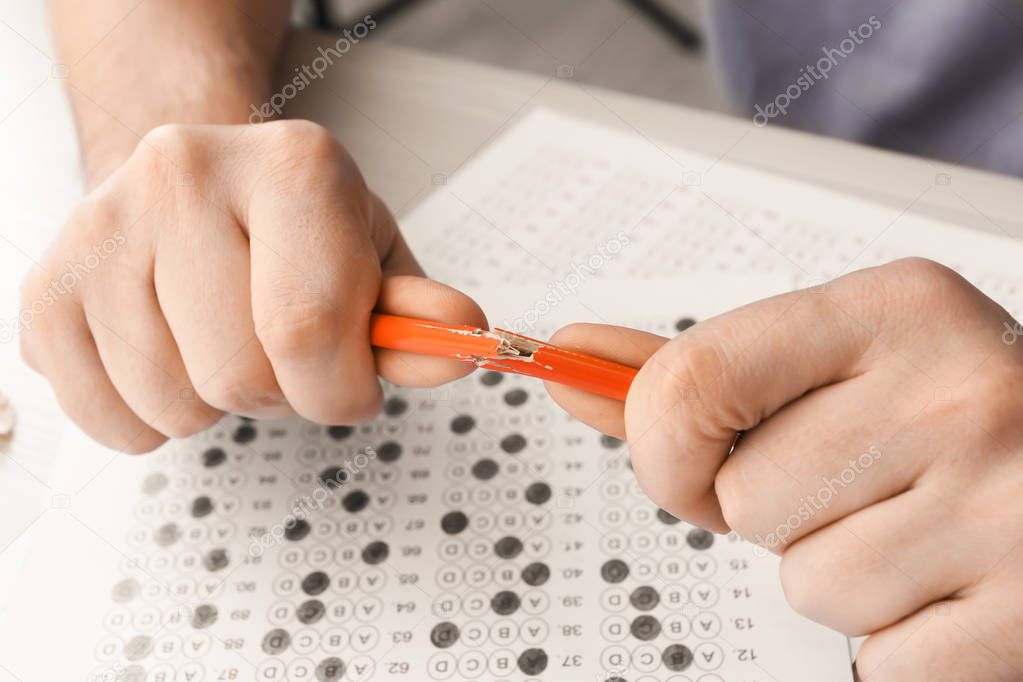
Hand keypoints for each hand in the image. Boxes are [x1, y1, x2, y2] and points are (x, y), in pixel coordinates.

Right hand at [21, 121, 483, 452]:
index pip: (310, 330)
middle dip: (282, 396)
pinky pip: (108, 420)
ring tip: (224, 341)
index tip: (351, 384)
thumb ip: (415, 314)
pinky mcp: (49, 285)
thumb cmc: (291, 226)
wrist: (195, 184)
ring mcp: (103, 226)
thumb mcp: (371, 256)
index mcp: (292, 166)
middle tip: (282, 352)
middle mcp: (185, 175)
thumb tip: (460, 341)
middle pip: (242, 378)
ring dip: (218, 405)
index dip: (342, 390)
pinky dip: (152, 421)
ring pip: (175, 407)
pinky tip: (172, 358)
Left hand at [548, 258, 1022, 680]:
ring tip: (911, 525)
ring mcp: (1004, 502)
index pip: (693, 383)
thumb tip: (573, 366)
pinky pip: (878, 660)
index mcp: (892, 311)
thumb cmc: (946, 410)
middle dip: (778, 512)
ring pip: (807, 584)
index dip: (665, 449)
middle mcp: (957, 393)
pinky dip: (894, 638)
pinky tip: (945, 578)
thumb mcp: (835, 360)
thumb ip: (698, 373)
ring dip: (838, 572)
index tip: (689, 462)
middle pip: (744, 500)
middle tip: (858, 483)